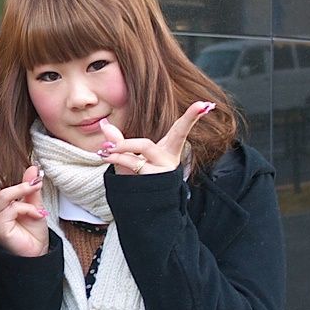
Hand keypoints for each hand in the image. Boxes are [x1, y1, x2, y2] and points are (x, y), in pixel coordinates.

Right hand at [0, 165, 48, 257]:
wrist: (38, 252)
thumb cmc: (32, 232)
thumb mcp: (33, 204)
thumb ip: (30, 187)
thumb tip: (33, 168)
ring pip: (2, 195)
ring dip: (21, 189)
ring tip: (35, 187)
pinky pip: (12, 208)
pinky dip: (27, 207)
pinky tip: (36, 213)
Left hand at [98, 101, 213, 175]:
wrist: (143, 205)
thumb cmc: (139, 177)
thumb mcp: (131, 156)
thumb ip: (119, 140)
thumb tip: (104, 124)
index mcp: (169, 149)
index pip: (181, 129)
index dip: (192, 116)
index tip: (205, 104)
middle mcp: (169, 159)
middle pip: (156, 141)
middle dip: (131, 141)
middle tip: (110, 143)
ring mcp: (163, 171)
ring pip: (141, 152)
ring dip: (119, 150)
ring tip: (103, 151)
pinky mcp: (155, 180)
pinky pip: (132, 165)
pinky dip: (117, 159)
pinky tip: (106, 156)